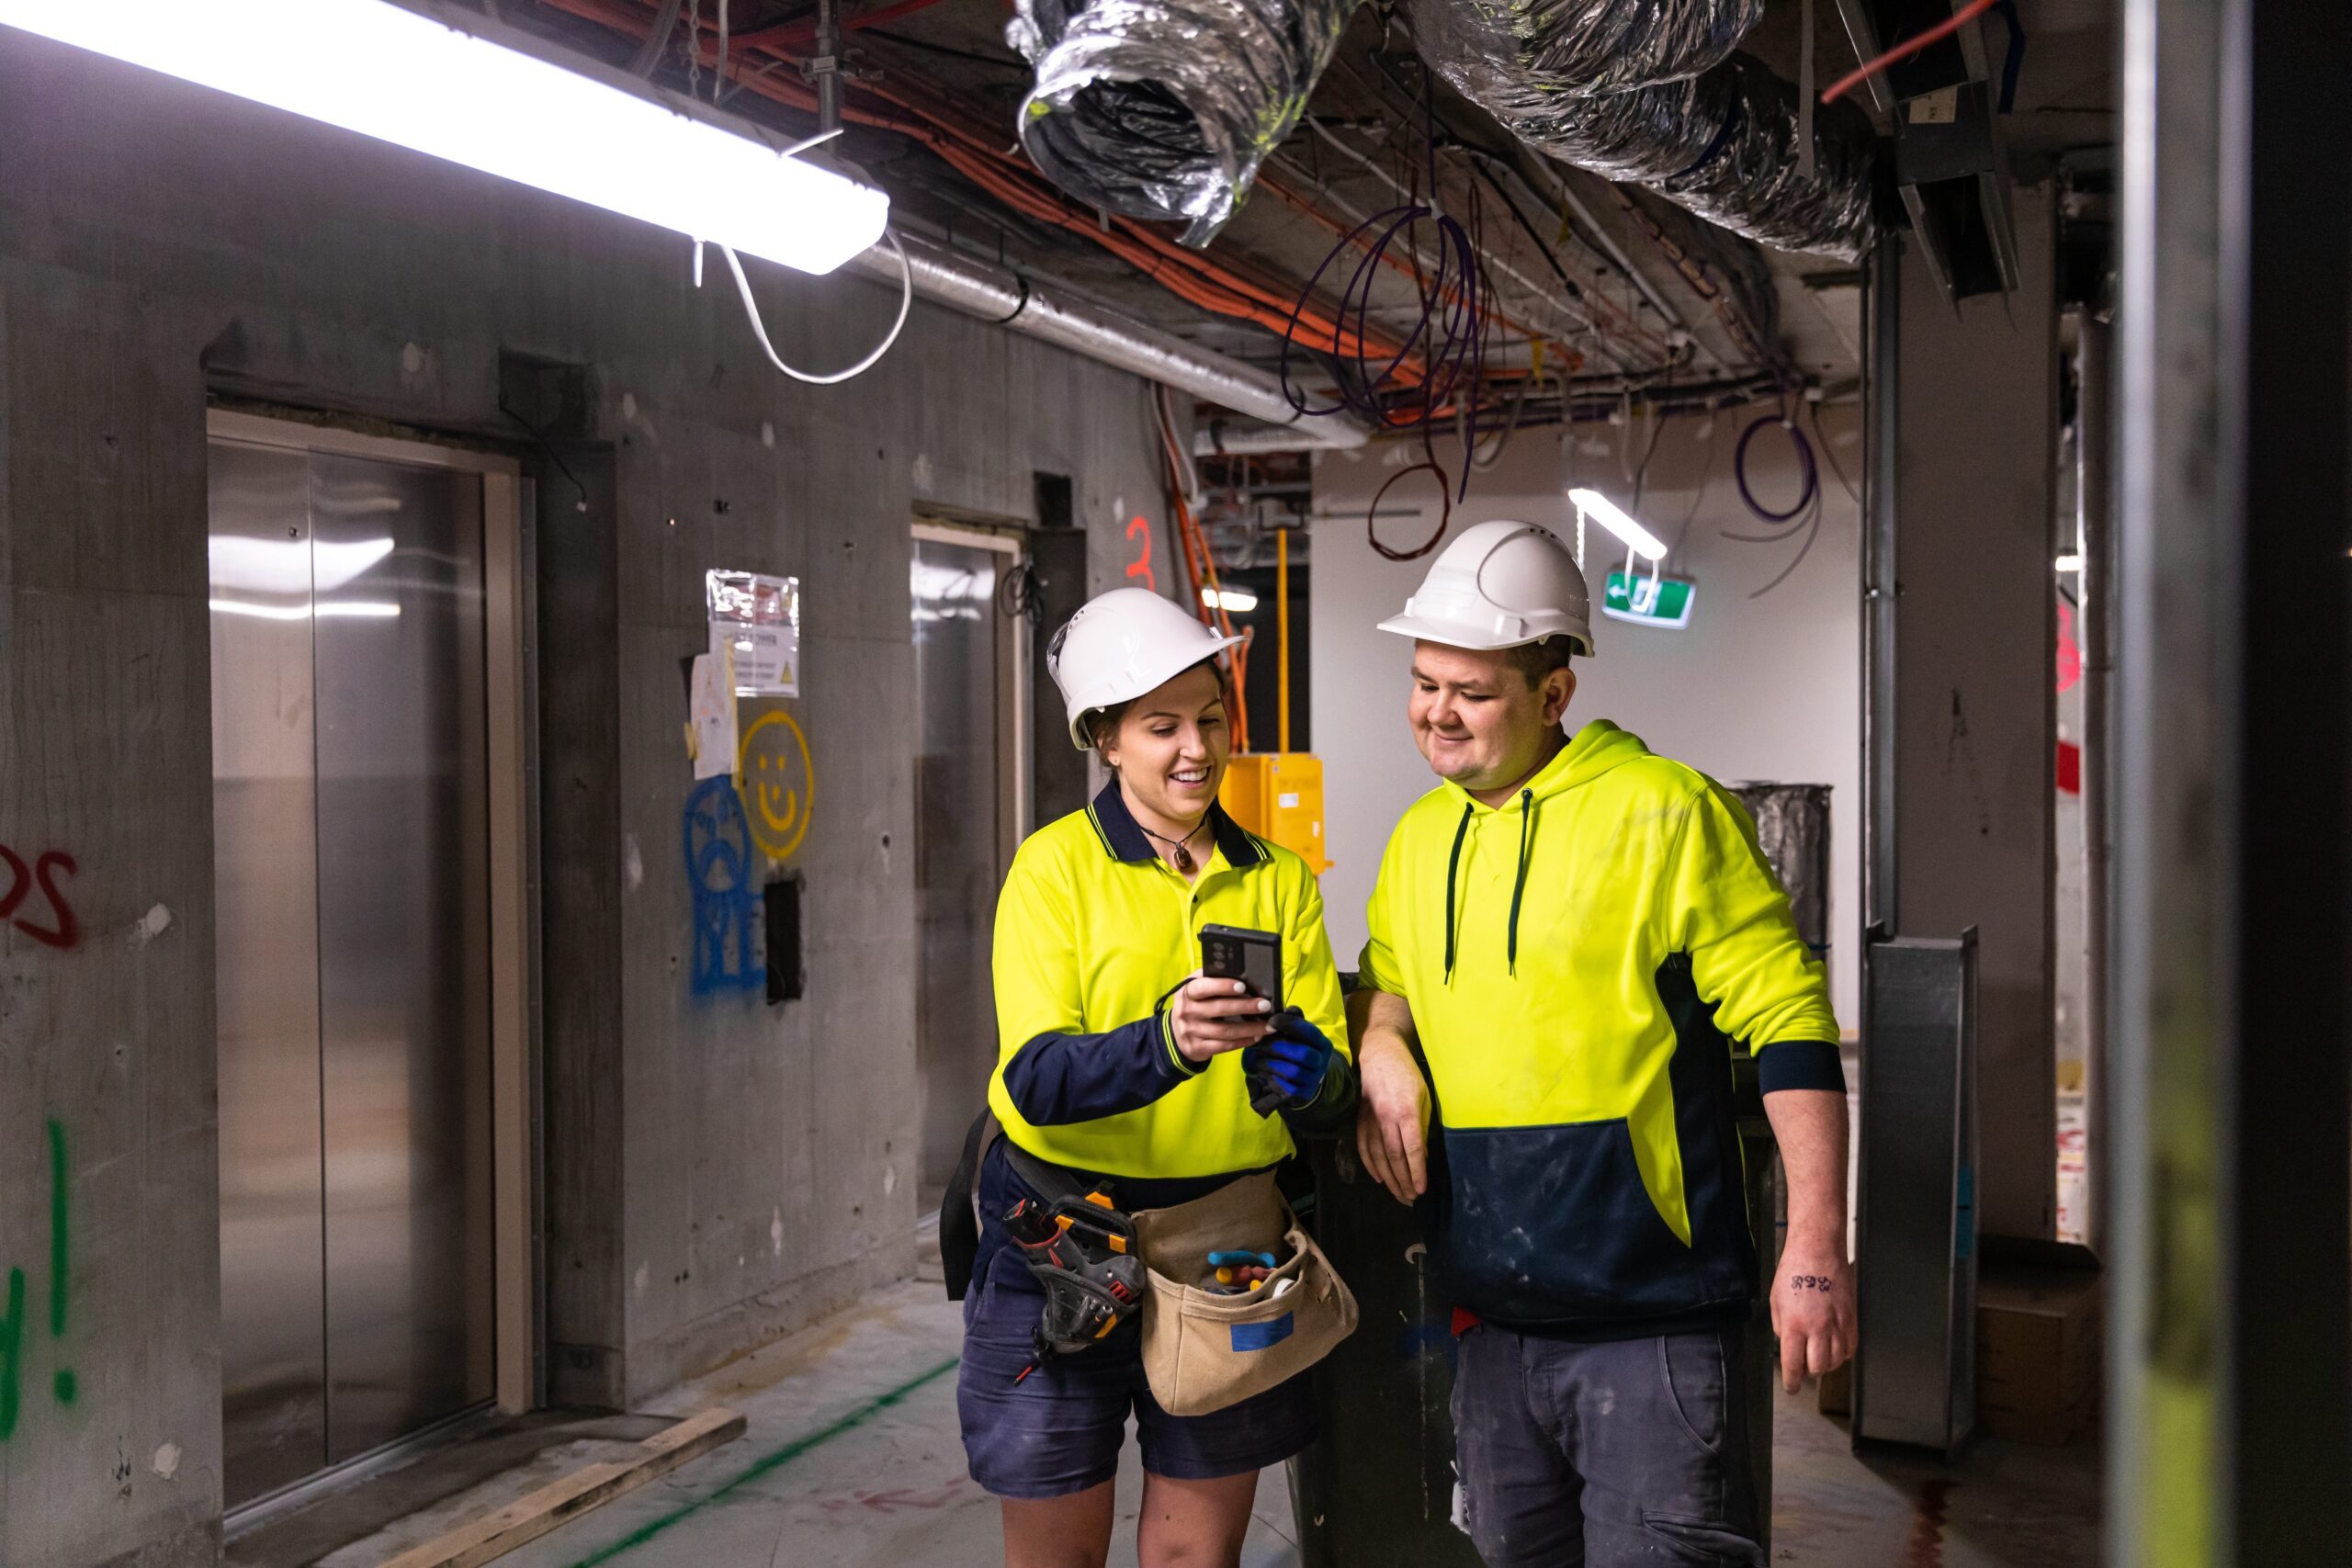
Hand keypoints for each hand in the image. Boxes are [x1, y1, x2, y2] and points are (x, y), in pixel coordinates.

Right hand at [1169, 974, 1273, 1064]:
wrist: (1175, 1034)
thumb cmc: (1193, 1005)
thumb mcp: (1194, 988)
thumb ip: (1211, 978)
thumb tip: (1241, 975)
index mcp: (1187, 992)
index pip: (1203, 987)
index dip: (1223, 986)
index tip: (1243, 986)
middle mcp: (1187, 1012)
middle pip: (1219, 1009)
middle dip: (1245, 1006)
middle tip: (1265, 1005)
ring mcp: (1192, 1031)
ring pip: (1225, 1031)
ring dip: (1250, 1028)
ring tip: (1268, 1025)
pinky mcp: (1198, 1048)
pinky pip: (1224, 1046)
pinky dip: (1243, 1041)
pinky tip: (1256, 1037)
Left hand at [1242, 1013, 1335, 1105]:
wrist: (1308, 1081)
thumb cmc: (1298, 1051)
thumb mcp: (1299, 1036)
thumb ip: (1294, 1022)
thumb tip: (1285, 1009)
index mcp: (1322, 1044)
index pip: (1310, 1032)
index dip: (1290, 1025)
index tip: (1272, 1020)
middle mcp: (1321, 1062)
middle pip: (1302, 1053)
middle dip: (1277, 1046)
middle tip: (1259, 1042)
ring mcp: (1313, 1080)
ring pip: (1292, 1071)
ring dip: (1271, 1063)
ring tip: (1256, 1058)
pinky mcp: (1302, 1094)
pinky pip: (1286, 1087)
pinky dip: (1271, 1078)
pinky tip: (1261, 1072)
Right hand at [1353, 1036, 1429, 1204]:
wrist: (1379, 1054)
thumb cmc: (1408, 1074)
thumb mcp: (1424, 1097)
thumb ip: (1422, 1127)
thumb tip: (1422, 1155)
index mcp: (1406, 1111)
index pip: (1411, 1149)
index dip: (1416, 1171)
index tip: (1421, 1189)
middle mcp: (1385, 1118)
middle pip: (1393, 1157)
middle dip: (1403, 1181)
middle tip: (1411, 1199)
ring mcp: (1369, 1119)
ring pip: (1377, 1156)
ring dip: (1389, 1178)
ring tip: (1399, 1194)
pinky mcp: (1360, 1119)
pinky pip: (1363, 1147)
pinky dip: (1370, 1165)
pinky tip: (1379, 1178)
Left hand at [1768, 1242, 1855, 1393]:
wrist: (1817, 1250)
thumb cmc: (1792, 1272)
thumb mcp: (1775, 1301)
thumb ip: (1782, 1328)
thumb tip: (1788, 1345)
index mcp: (1795, 1325)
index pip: (1794, 1365)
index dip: (1792, 1382)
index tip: (1791, 1388)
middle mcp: (1818, 1328)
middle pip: (1818, 1367)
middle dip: (1808, 1371)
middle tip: (1803, 1365)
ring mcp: (1837, 1324)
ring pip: (1836, 1361)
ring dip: (1826, 1364)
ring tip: (1817, 1355)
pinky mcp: (1851, 1318)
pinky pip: (1850, 1347)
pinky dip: (1842, 1354)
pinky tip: (1834, 1347)